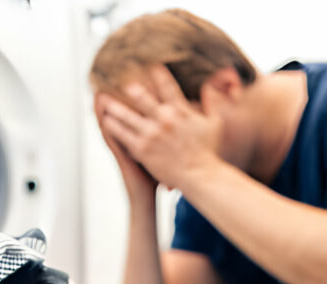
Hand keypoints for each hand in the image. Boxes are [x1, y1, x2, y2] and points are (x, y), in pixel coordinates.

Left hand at [99, 65, 223, 191]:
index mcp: (181, 110)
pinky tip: (105, 121)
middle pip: (142, 97)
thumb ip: (211, 102)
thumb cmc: (209, 151)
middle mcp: (164, 119)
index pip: (167, 86)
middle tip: (121, 80)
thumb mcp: (214, 122)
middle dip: (131, 88)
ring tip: (103, 99)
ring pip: (127, 115)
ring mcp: (151, 134)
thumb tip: (222, 84)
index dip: (158, 74)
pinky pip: (123, 135)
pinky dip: (113, 126)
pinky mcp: (142, 149)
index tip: (150, 65)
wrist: (200, 175)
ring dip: (115, 106)